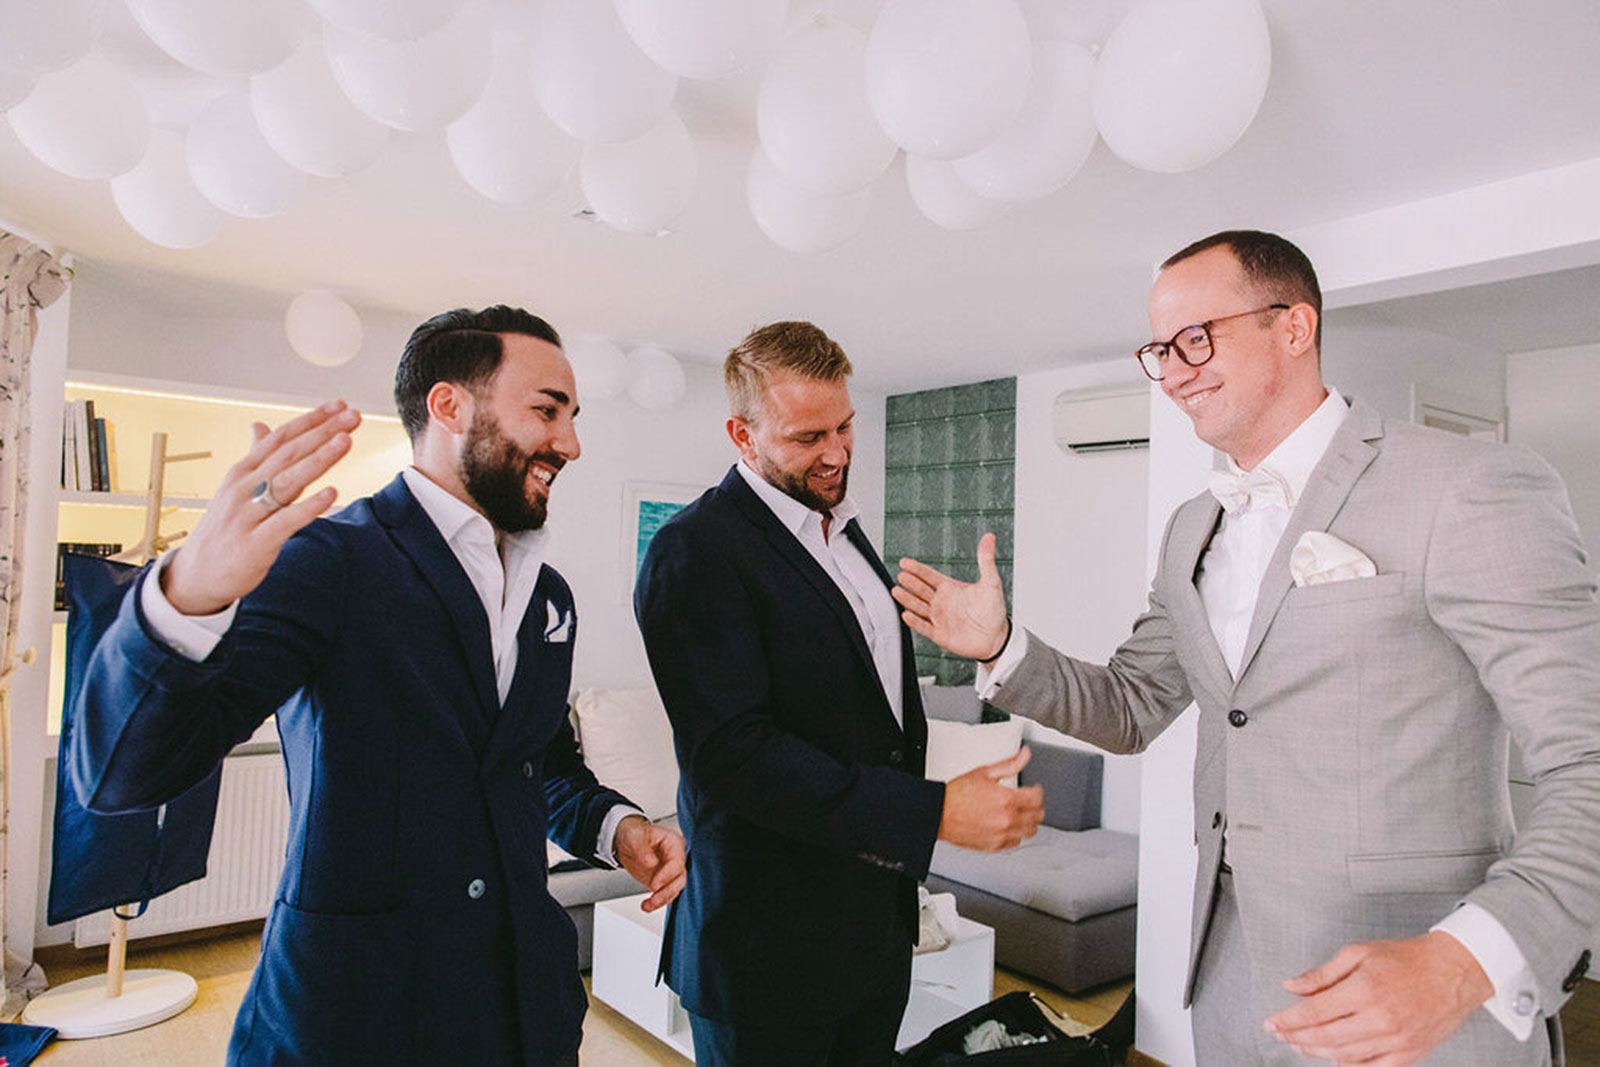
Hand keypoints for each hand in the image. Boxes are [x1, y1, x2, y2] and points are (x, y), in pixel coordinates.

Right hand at [162, 400, 360, 615]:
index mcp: (243, 472)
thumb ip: (255, 457)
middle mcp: (245, 488)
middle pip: (289, 454)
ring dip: (318, 459)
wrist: (195, 574)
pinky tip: (332, 493)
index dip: (311, 421)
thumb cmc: (224, 529)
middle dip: (323, 432)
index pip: (281, 438)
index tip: (340, 405)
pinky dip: (309, 506)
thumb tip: (259, 425)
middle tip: (354, 416)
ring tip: (345, 441)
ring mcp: (249, 514)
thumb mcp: (236, 488)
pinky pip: (286, 521)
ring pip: (288, 481)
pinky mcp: (256, 543)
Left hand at [614, 815, 686, 912]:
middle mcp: (675, 858)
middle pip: (679, 879)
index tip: (654, 884)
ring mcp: (670, 871)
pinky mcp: (663, 881)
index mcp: (673, 843)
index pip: (677, 862)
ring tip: (647, 905)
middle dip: (667, 892)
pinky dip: (657, 902)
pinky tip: (646, 905)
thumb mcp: (634, 836)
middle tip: (653, 898)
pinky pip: (665, 895)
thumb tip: (651, 862)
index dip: (667, 875)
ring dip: (662, 900)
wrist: (625, 841)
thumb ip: (642, 849)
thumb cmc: (633, 834)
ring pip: (674, 889)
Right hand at [894, 533, 1009, 660]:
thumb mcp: (991, 582)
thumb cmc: (994, 610)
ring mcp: (939, 618)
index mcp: (950, 588)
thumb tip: (989, 538)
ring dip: (907, 599)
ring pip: (918, 606)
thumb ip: (986, 560)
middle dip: (910, 582)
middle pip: (920, 589)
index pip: (928, 575)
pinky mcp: (939, 634)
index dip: (917, 569)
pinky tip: (906, 615)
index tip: (905, 562)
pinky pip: (923, 627)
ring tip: (897, 591)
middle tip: (901, 576)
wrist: (996, 638)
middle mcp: (941, 602)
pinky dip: (915, 622)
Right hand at [938, 747, 1044, 850]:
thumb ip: (1009, 764)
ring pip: (1030, 831)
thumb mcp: (984, 772)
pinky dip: (1016, 833)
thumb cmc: (956, 794)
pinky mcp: (995, 846)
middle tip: (1029, 800)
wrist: (939, 813)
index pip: (1037, 797)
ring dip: (1029, 821)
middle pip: (1037, 815)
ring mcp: (1002, 835)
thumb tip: (1024, 755)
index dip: (1037, 791)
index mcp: (1007, 799)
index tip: (1033, 789)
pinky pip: (1016, 841)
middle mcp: (1008, 819)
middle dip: (1036, 806)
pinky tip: (1009, 825)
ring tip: (1022, 814)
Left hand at [1264, 932, 1492, 1064]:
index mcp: (1364, 990)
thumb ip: (1322, 974)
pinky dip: (1349, 1065)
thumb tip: (1291, 987)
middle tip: (1281, 1035)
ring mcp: (1396, 1040)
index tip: (1271, 1023)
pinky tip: (1334, 1058)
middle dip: (1296, 1038)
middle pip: (1325, 1037)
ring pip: (1345, 1056)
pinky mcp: (1409, 1054)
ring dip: (1317, 1052)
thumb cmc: (1405, 959)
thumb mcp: (1358, 953)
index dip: (1287, 1020)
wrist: (1452, 972)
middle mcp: (1380, 1019)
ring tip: (1301, 1045)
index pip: (1314, 1012)